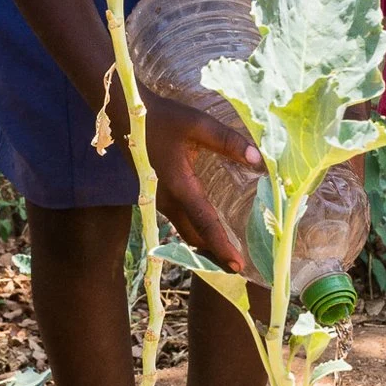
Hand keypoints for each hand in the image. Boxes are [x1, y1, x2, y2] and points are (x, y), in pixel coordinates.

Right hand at [143, 92, 259, 272]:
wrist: (126, 116)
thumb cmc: (163, 118)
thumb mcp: (199, 124)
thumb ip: (229, 142)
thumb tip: (259, 161)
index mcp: (179, 185)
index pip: (205, 222)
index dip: (221, 245)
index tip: (237, 265)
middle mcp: (167, 199)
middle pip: (193, 236)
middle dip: (214, 255)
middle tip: (236, 269)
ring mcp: (159, 199)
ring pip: (184, 231)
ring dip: (204, 245)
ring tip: (225, 257)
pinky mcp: (157, 196)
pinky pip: (178, 221)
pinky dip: (194, 232)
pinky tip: (207, 234)